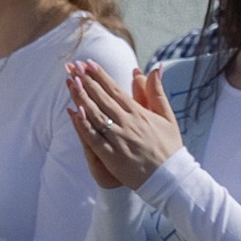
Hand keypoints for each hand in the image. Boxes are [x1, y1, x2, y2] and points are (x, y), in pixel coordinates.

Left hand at [66, 59, 180, 191]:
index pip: (115, 90)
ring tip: (70, 83)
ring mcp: (118, 139)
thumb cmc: (169, 146)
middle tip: (73, 67)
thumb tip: (154, 68)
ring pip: (95, 115)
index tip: (88, 63)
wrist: (170, 177)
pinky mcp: (111, 156)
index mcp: (139, 113)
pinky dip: (83, 125)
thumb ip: (157, 91)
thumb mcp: (167, 115)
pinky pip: (93, 138)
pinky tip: (74, 113)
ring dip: (81, 98)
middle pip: (102, 98)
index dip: (100, 76)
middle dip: (86, 81)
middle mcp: (127, 123)